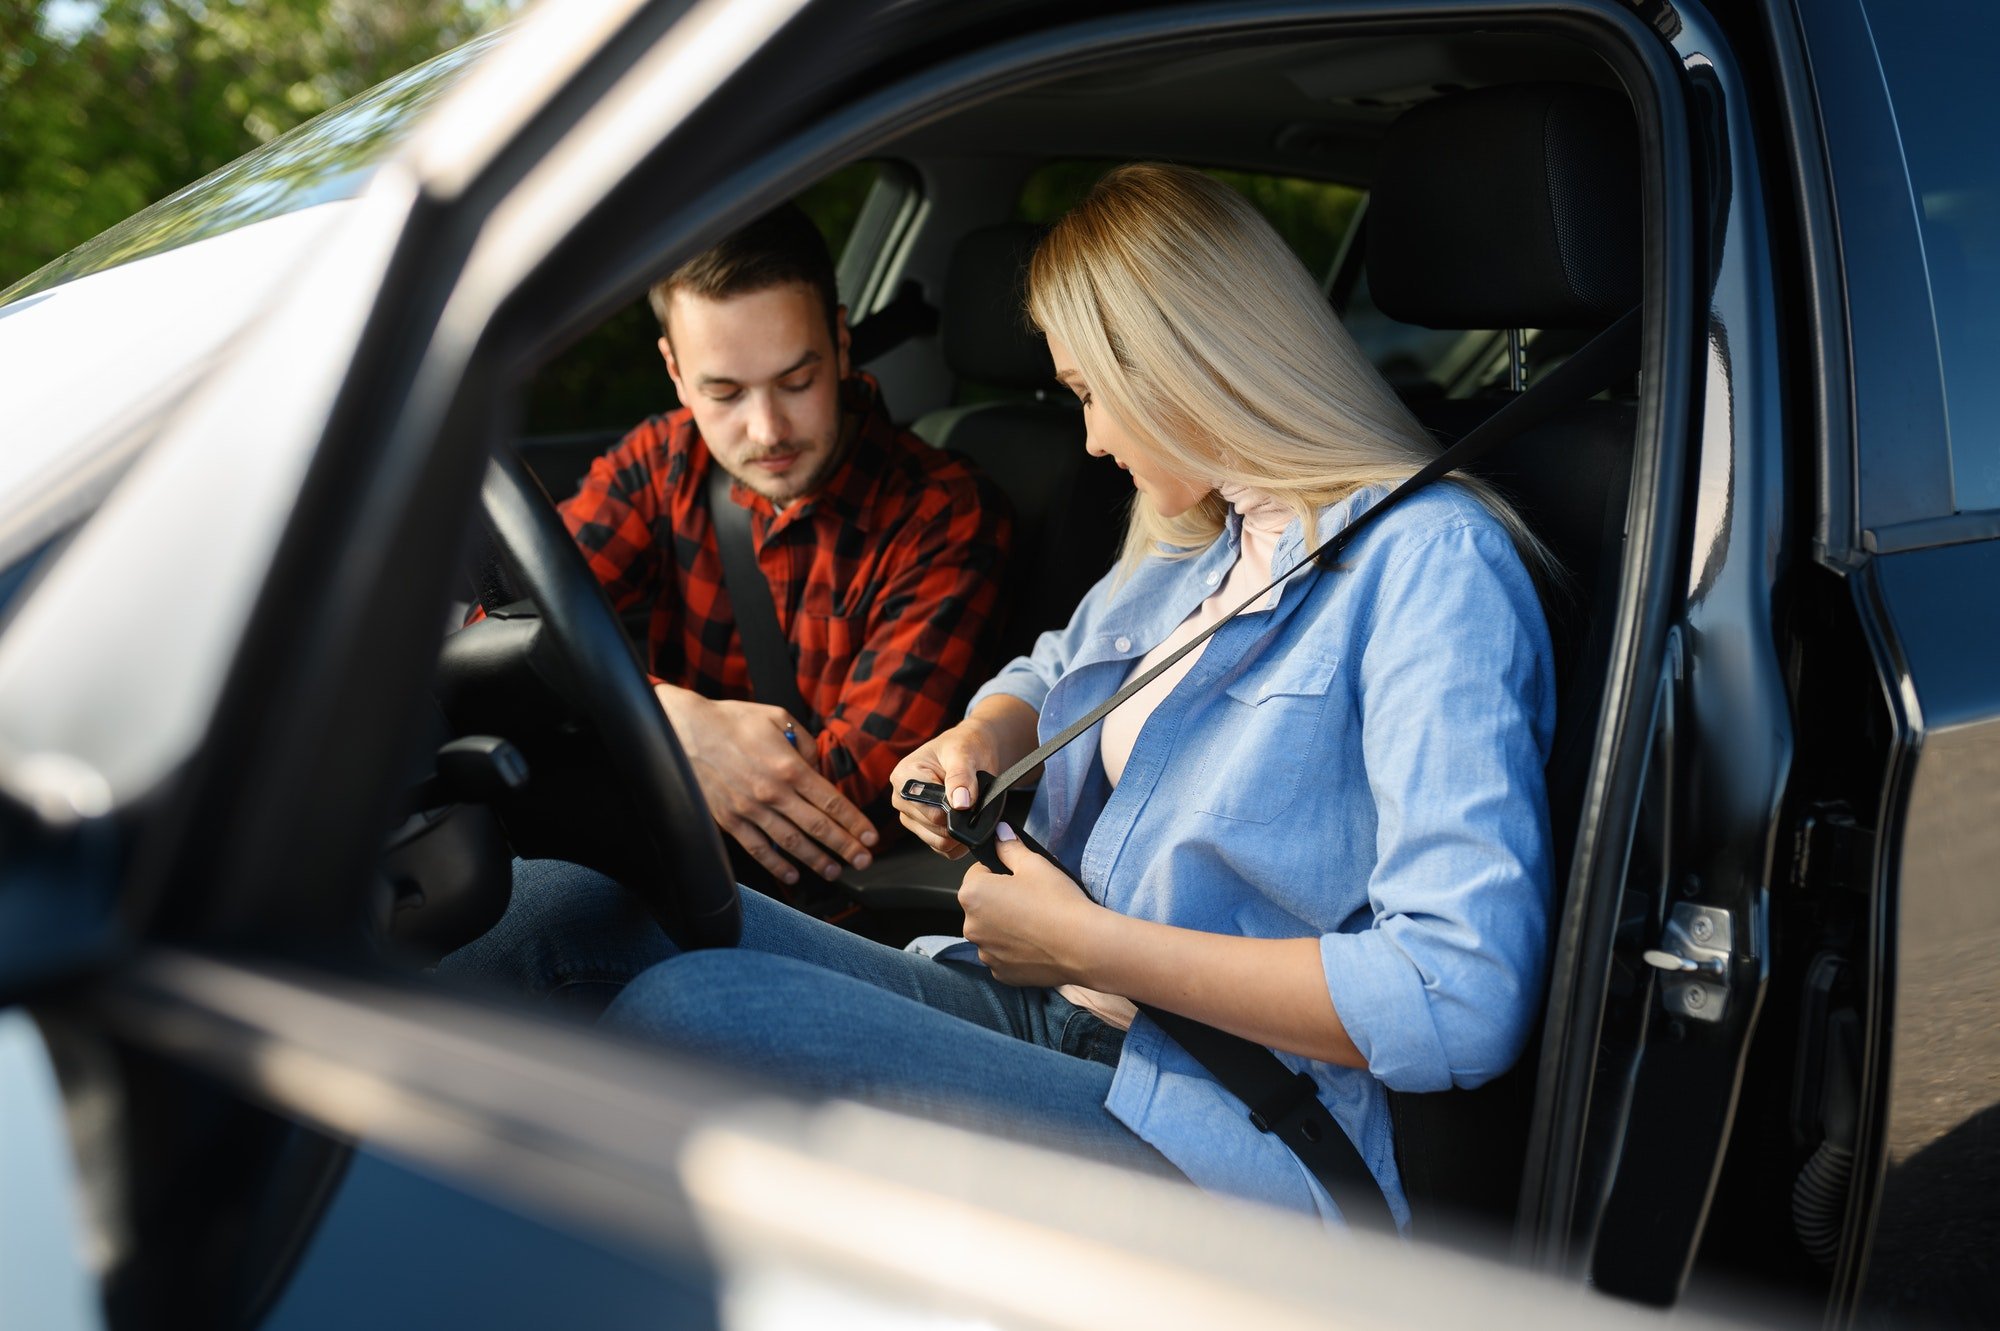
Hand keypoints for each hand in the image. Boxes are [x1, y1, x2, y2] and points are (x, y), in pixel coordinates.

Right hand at [654, 684, 876, 885]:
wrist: (684, 730)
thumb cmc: (732, 720)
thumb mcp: (777, 717)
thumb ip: (804, 743)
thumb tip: (817, 767)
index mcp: (789, 767)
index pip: (831, 802)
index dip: (854, 822)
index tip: (870, 837)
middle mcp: (773, 793)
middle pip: (818, 827)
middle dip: (845, 847)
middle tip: (863, 862)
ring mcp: (750, 810)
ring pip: (791, 844)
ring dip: (816, 860)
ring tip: (834, 872)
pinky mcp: (729, 821)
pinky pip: (757, 849)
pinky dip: (776, 866)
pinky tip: (792, 875)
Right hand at [889, 717, 1003, 859]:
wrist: (973, 752)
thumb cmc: (964, 746)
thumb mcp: (964, 753)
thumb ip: (961, 776)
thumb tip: (960, 804)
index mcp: (904, 777)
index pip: (927, 808)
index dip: (952, 808)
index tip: (967, 796)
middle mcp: (902, 799)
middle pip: (933, 828)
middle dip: (958, 818)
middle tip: (972, 798)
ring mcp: (912, 818)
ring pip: (939, 842)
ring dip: (961, 831)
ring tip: (970, 807)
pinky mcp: (925, 831)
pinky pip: (945, 849)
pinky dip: (961, 842)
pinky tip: (968, 821)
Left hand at [958, 825, 1100, 985]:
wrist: (1083, 946)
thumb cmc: (1058, 902)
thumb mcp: (1034, 864)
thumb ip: (1010, 848)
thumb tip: (999, 834)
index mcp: (972, 894)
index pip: (977, 874)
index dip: (999, 872)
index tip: (1019, 878)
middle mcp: (971, 926)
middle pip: (982, 905)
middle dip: (1001, 900)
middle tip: (1031, 899)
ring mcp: (985, 952)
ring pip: (992, 931)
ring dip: (1006, 926)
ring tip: (1036, 922)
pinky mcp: (1001, 973)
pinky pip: (1003, 955)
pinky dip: (1015, 949)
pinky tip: (1037, 942)